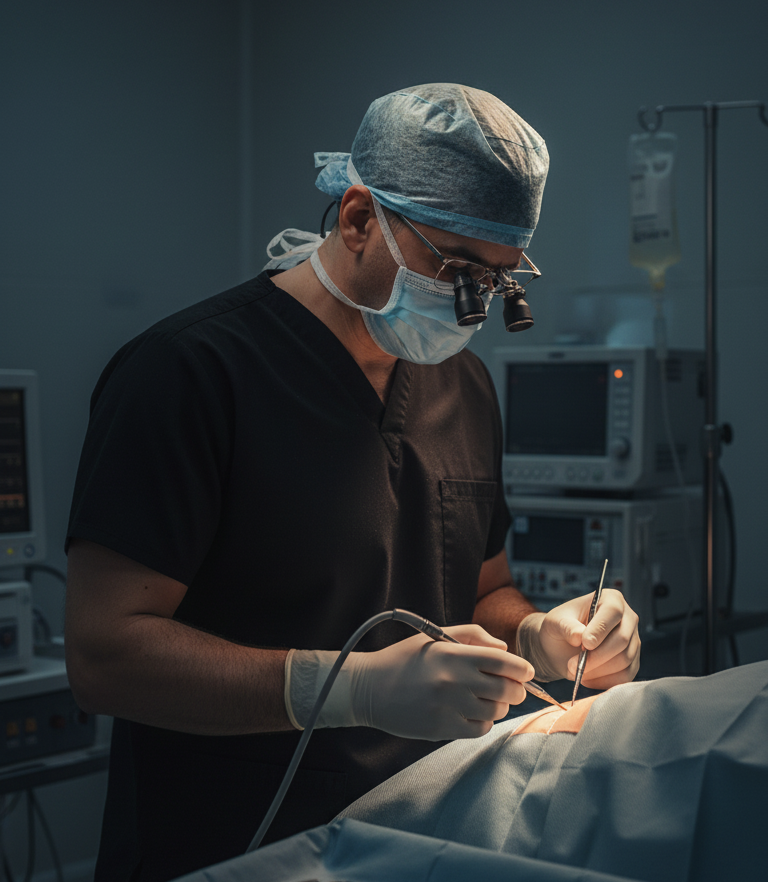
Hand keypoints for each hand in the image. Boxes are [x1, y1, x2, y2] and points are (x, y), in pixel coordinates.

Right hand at [349, 624, 533, 740]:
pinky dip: (482, 721)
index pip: (503, 662)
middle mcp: (453, 681)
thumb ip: (473, 636)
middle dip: (515, 689)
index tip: (526, 671)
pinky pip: (479, 729)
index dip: (522, 668)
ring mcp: (448, 707)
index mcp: (453, 655)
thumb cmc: (405, 659)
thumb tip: (504, 649)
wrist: (370, 688)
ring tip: (485, 698)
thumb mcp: (435, 637)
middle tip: (511, 687)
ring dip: (497, 706)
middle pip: (507, 690)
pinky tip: (471, 712)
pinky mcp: (442, 729)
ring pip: (495, 711)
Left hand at [534, 589, 640, 688]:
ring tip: (575, 670)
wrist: (562, 647)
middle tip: (573, 665)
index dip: (600, 629)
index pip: (613, 612)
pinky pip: (625, 676)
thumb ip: (566, 626)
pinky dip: (604, 681)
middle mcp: (628, 619)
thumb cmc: (561, 628)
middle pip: (621, 640)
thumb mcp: (555, 622)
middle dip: (596, 656)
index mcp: (611, 600)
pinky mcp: (632, 662)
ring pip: (624, 660)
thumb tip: (579, 636)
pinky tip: (586, 679)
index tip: (585, 644)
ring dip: (597, 670)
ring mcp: (633, 641)